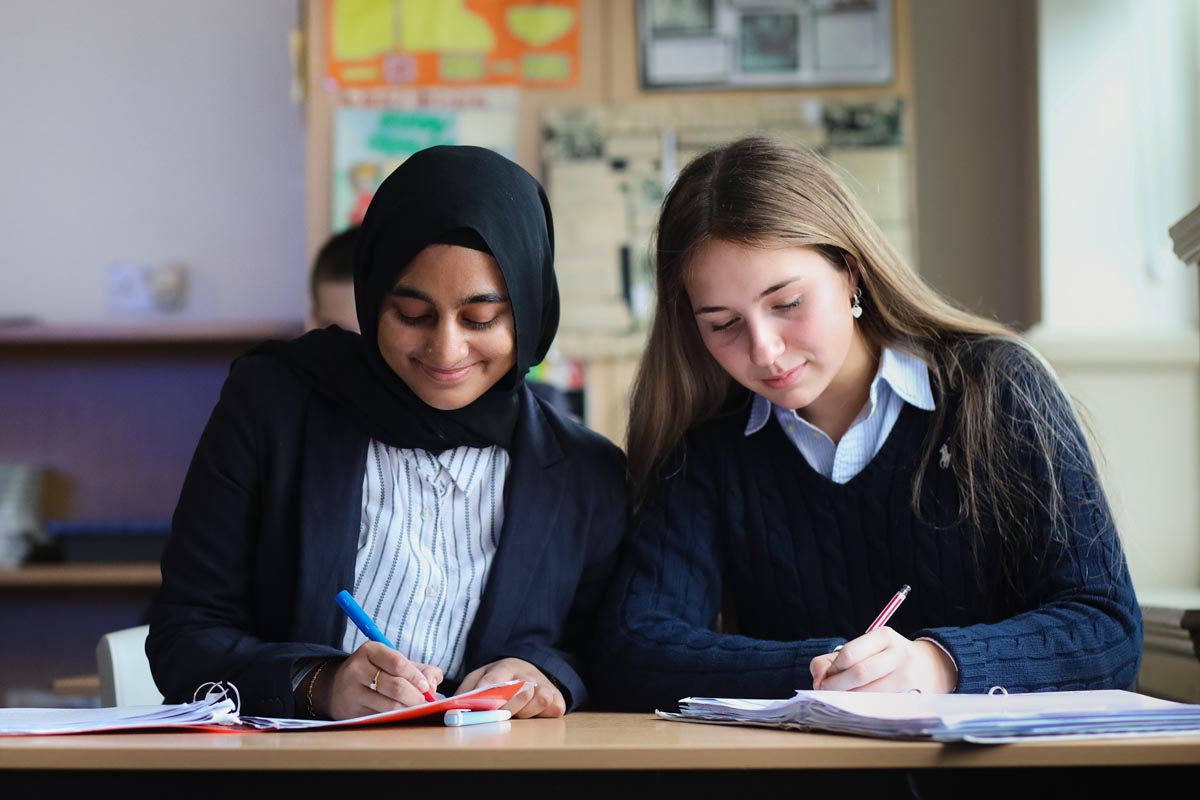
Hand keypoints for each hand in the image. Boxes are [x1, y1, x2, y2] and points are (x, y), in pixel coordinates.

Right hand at [322, 642, 442, 719]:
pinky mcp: (352, 713)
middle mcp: (357, 670)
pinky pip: (381, 718)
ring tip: (415, 709)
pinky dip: (396, 719)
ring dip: (409, 710)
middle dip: (416, 697)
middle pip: (396, 686)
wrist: (336, 688)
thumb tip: (432, 684)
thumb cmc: (375, 673)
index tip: (425, 686)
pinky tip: (400, 716)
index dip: (416, 676)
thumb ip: (420, 669)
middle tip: (424, 701)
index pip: (398, 663)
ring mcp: (352, 693)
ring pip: (390, 706)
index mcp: (369, 651)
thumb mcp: (393, 662)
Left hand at [455, 657, 564, 718]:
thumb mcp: (481, 675)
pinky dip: (542, 716)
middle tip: (498, 716)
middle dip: (506, 709)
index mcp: (505, 667)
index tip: (476, 710)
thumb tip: (454, 705)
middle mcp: (527, 674)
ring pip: (538, 702)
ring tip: (518, 712)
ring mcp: (545, 685)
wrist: (530, 670)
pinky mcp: (558, 698)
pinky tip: (533, 712)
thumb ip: (468, 689)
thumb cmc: (502, 679)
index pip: (493, 681)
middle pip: (519, 693)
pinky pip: (552, 711)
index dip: (485, 699)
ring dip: (525, 713)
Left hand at [809, 628, 956, 693]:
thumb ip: (831, 659)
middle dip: (836, 686)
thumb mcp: (863, 648)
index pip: (850, 654)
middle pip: (859, 673)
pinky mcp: (912, 695)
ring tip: (838, 697)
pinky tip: (857, 703)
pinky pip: (880, 703)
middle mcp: (898, 654)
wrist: (928, 666)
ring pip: (870, 692)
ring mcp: (907, 676)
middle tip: (824, 691)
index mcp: (883, 636)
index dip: (833, 669)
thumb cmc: (884, 657)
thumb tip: (818, 678)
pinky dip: (863, 705)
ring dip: (848, 698)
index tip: (825, 677)